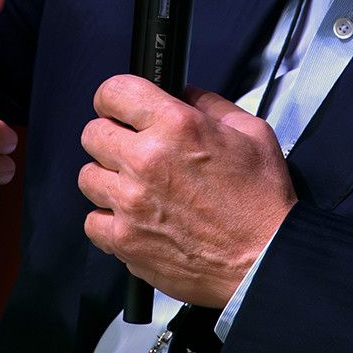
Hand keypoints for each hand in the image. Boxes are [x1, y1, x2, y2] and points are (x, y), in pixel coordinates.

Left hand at [78, 77, 295, 307]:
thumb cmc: (262, 203)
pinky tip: (132, 218)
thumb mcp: (251, 133)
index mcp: (176, 126)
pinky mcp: (125, 240)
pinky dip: (108, 220)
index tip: (118, 106)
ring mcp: (131, 202)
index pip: (115, 92)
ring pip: (88, 176)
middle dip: (111, 136)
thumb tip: (186, 94)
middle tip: (131, 148)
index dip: (114, 97)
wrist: (264, 260)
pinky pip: (92, 222)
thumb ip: (211, 105)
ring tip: (134, 186)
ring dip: (108, 178)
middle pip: (93, 133)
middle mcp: (147, 160)